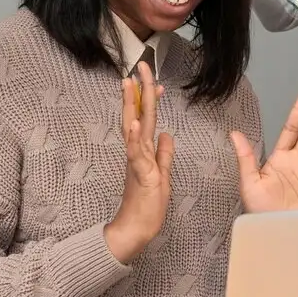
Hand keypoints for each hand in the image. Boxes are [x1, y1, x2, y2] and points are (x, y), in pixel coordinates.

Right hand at [104, 61, 174, 263]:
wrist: (135, 230)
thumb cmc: (147, 204)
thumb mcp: (162, 174)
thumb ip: (164, 154)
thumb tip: (167, 135)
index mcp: (144, 151)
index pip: (148, 119)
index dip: (151, 100)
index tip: (157, 81)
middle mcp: (137, 152)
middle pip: (138, 115)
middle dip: (139, 91)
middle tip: (140, 66)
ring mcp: (137, 162)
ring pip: (134, 129)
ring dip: (132, 105)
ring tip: (130, 84)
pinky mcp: (140, 175)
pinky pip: (137, 154)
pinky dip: (135, 137)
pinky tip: (135, 122)